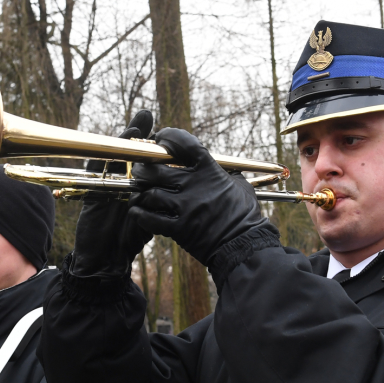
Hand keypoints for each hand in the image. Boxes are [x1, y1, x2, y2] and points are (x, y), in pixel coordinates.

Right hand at [69, 110, 154, 277]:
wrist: (107, 258)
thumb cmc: (130, 237)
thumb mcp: (152, 217)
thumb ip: (162, 202)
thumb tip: (182, 190)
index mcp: (138, 183)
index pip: (146, 157)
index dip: (154, 142)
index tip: (167, 130)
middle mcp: (122, 180)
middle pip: (129, 150)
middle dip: (138, 133)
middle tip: (147, 116)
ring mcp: (106, 183)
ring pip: (114, 156)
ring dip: (122, 141)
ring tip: (135, 126)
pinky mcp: (92, 191)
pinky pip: (95, 171)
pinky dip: (102, 159)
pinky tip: (110, 150)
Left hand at [129, 128, 268, 265]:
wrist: (244, 246)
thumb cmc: (245, 216)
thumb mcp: (241, 187)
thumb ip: (228, 174)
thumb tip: (224, 167)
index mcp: (211, 171)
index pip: (186, 144)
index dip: (170, 137)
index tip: (161, 137)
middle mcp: (196, 186)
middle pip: (158, 169)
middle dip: (144, 167)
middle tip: (141, 168)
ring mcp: (186, 207)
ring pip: (151, 193)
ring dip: (141, 192)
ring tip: (139, 192)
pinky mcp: (179, 229)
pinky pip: (150, 218)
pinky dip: (140, 214)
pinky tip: (138, 211)